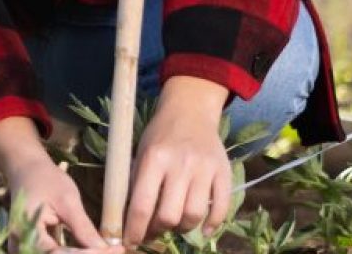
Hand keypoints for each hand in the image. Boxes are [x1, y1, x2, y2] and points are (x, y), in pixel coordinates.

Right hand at [0, 118, 123, 253]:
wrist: (26, 171)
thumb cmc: (45, 179)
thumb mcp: (67, 200)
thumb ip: (82, 227)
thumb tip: (104, 250)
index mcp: (25, 231)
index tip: (115, 250)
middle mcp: (22, 244)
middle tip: (116, 251)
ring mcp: (27, 247)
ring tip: (110, 251)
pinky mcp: (36, 248)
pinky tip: (96, 250)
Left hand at [124, 76, 232, 244]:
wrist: (190, 111)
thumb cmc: (159, 135)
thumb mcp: (140, 153)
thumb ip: (136, 183)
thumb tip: (128, 221)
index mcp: (154, 159)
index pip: (141, 205)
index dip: (135, 230)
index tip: (130, 242)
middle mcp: (180, 164)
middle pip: (169, 215)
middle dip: (158, 230)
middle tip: (154, 231)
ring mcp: (204, 168)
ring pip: (194, 215)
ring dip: (183, 228)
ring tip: (175, 225)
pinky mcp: (223, 171)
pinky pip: (221, 207)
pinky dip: (212, 224)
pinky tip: (202, 229)